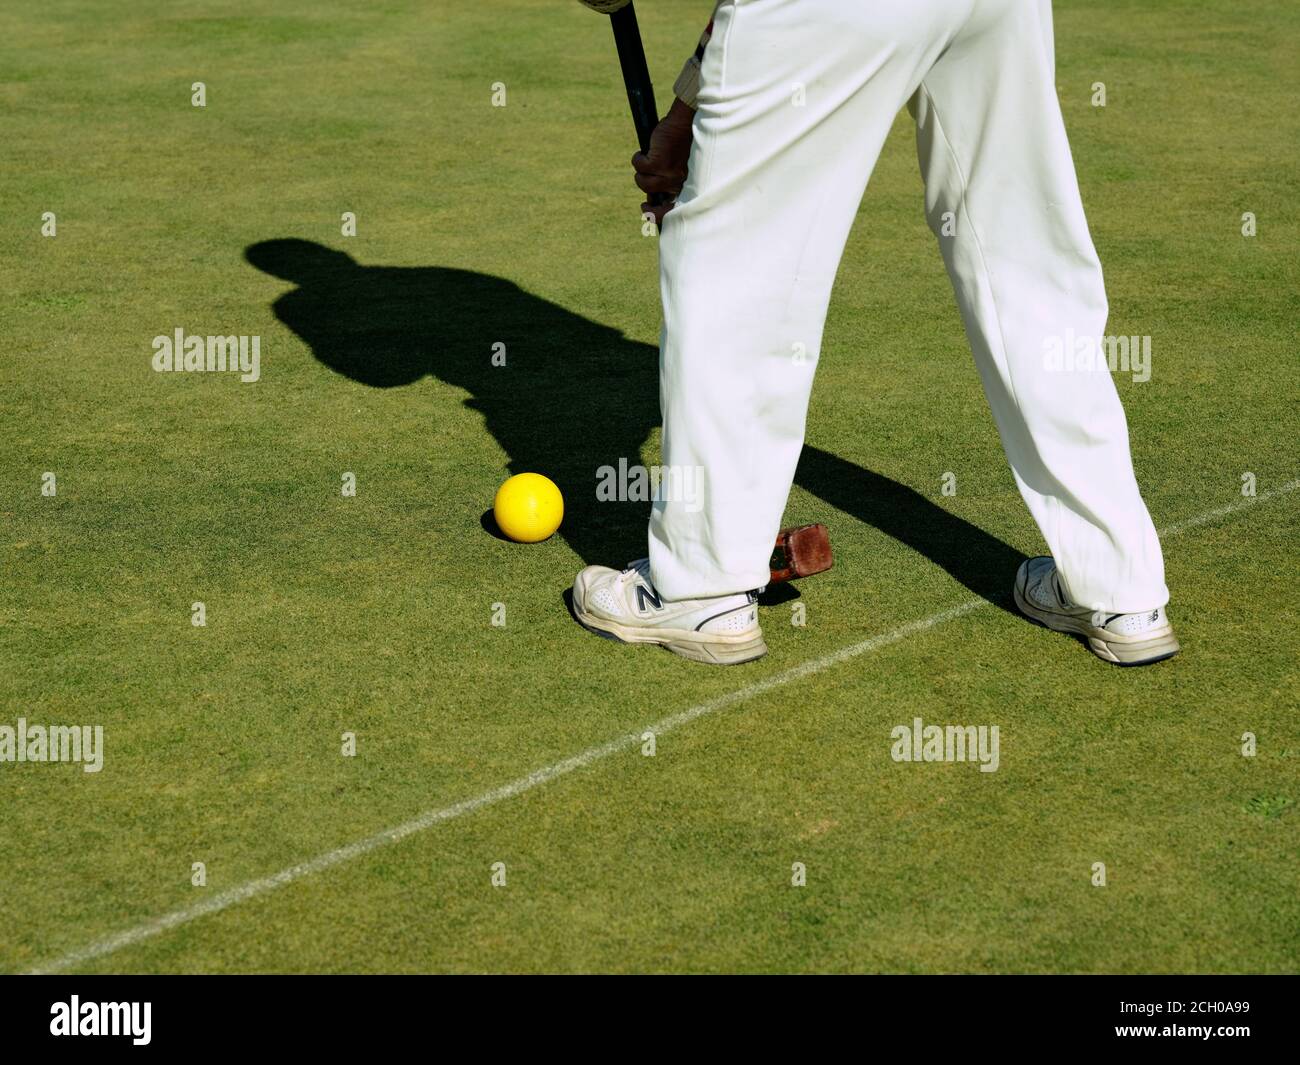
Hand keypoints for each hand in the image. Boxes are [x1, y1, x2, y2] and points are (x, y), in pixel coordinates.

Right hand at [632, 98, 694, 223]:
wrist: (687, 120)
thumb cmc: (686, 141)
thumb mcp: (680, 166)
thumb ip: (670, 181)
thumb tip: (652, 197)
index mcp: (687, 185)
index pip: (672, 210)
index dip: (657, 214)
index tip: (647, 209)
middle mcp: (677, 183)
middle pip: (653, 197)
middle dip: (647, 196)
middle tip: (644, 196)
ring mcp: (667, 175)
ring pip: (643, 183)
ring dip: (641, 170)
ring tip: (647, 157)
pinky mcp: (657, 163)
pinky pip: (639, 167)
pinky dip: (638, 158)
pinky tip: (645, 150)